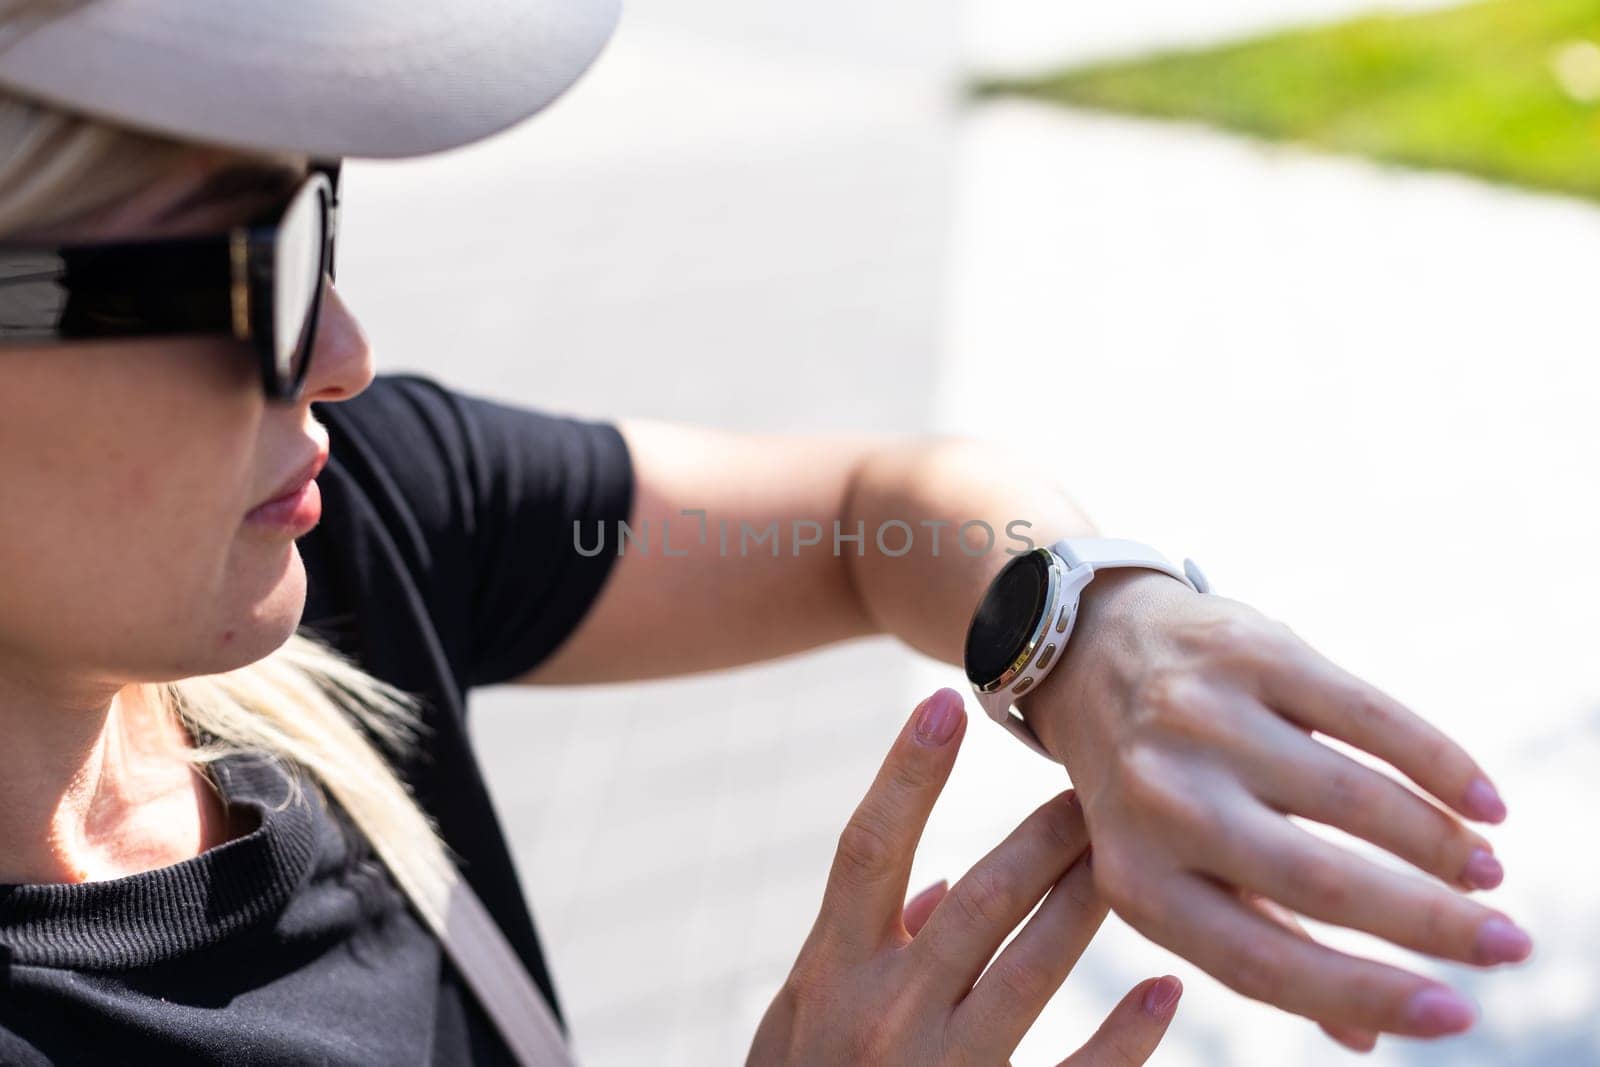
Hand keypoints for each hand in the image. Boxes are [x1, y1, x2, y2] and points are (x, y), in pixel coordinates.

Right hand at [748, 688, 1182, 1065]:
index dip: (906, 777)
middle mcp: (880, 1017)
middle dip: (1040, 837)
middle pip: (977, 899)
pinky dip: (1122, 1039)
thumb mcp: (797, 1029)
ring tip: (1132, 854)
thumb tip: (936, 885)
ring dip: (1085, 905)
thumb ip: (853, 953)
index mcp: (828, 978)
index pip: (866, 852)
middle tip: (1092, 786)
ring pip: (1029, 969)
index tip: (947, 706)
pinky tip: (1165, 994)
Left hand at [1024, 571, 1531, 1050]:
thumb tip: (1367, 1037)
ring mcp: (1202, 718)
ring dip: (1438, 842)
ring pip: (1352, 795)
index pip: (1264, 962)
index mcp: (1137, 877)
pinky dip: (1435, 759)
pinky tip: (1481, 800)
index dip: (1369, 994)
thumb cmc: (1148, 788)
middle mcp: (1162, 799)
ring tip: (1486, 871)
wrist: (1086, 652)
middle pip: (1320, 881)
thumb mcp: (1171, 869)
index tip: (1458, 1017)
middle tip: (1508, 946)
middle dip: (1432, 924)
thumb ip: (1262, 943)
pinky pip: (1364, 712)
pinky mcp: (1244, 650)